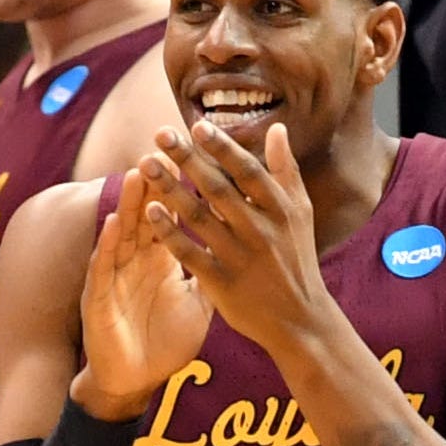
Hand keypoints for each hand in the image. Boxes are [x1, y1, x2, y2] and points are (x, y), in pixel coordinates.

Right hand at [77, 166, 212, 419]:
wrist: (134, 381)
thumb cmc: (164, 341)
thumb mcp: (198, 301)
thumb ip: (215, 267)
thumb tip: (242, 243)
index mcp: (161, 259)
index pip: (173, 215)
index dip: (185, 188)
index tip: (201, 156)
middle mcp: (136, 261)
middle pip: (147, 213)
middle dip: (157, 180)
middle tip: (167, 145)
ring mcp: (116, 277)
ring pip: (123, 232)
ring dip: (130, 203)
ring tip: (140, 171)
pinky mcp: (98, 300)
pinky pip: (103, 268)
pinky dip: (108, 244)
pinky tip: (113, 223)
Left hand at [141, 123, 332, 364]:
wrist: (300, 320)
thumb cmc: (297, 259)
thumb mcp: (300, 214)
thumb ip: (286, 171)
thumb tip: (278, 129)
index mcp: (281, 210)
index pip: (248, 171)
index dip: (222, 147)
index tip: (197, 125)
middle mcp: (261, 231)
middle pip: (218, 188)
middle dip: (187, 159)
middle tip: (160, 134)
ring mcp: (240, 258)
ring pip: (199, 217)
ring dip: (170, 188)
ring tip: (145, 164)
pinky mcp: (222, 283)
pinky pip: (190, 253)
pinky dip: (169, 232)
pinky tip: (149, 211)